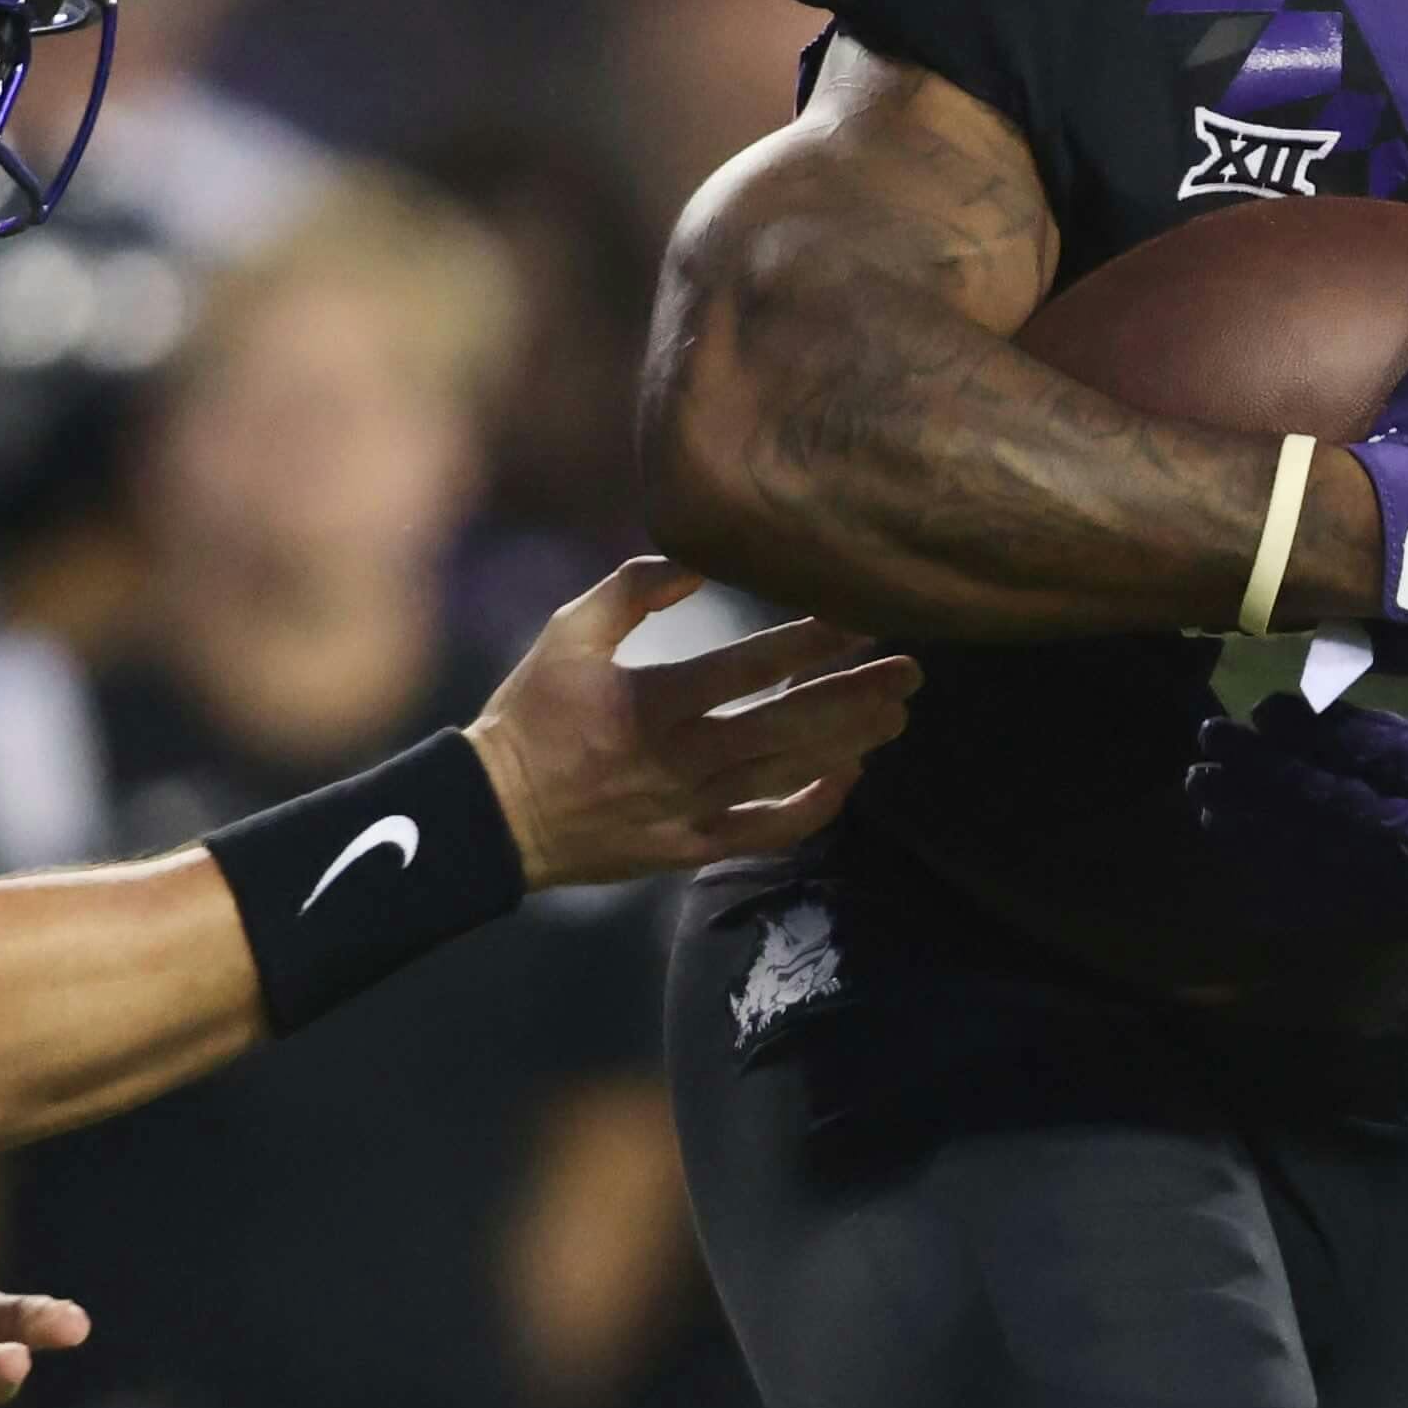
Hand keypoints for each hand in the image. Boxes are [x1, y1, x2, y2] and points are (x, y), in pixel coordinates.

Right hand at [468, 557, 920, 888]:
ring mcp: (689, 808)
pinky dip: (809, 809)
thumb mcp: (566, 634)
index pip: (752, 663)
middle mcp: (681, 757)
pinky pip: (764, 832)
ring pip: (787, 775)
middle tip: (912, 672)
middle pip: (789, 723)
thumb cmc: (530, 715)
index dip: (815, 639)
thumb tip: (698, 560)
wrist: (494, 816)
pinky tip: (846, 780)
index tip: (863, 616)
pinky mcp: (689, 848)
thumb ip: (632, 590)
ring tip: (895, 715)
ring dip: (848, 744)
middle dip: (857, 695)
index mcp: (652, 701)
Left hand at [1190, 613, 1407, 937]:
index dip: (1327, 737)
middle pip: (1345, 807)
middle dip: (1272, 774)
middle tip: (1213, 739)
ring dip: (1260, 820)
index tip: (1270, 709)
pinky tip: (1230, 836)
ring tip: (1202, 783)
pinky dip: (1275, 867)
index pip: (1395, 757)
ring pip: (1328, 853)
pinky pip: (1330, 892)